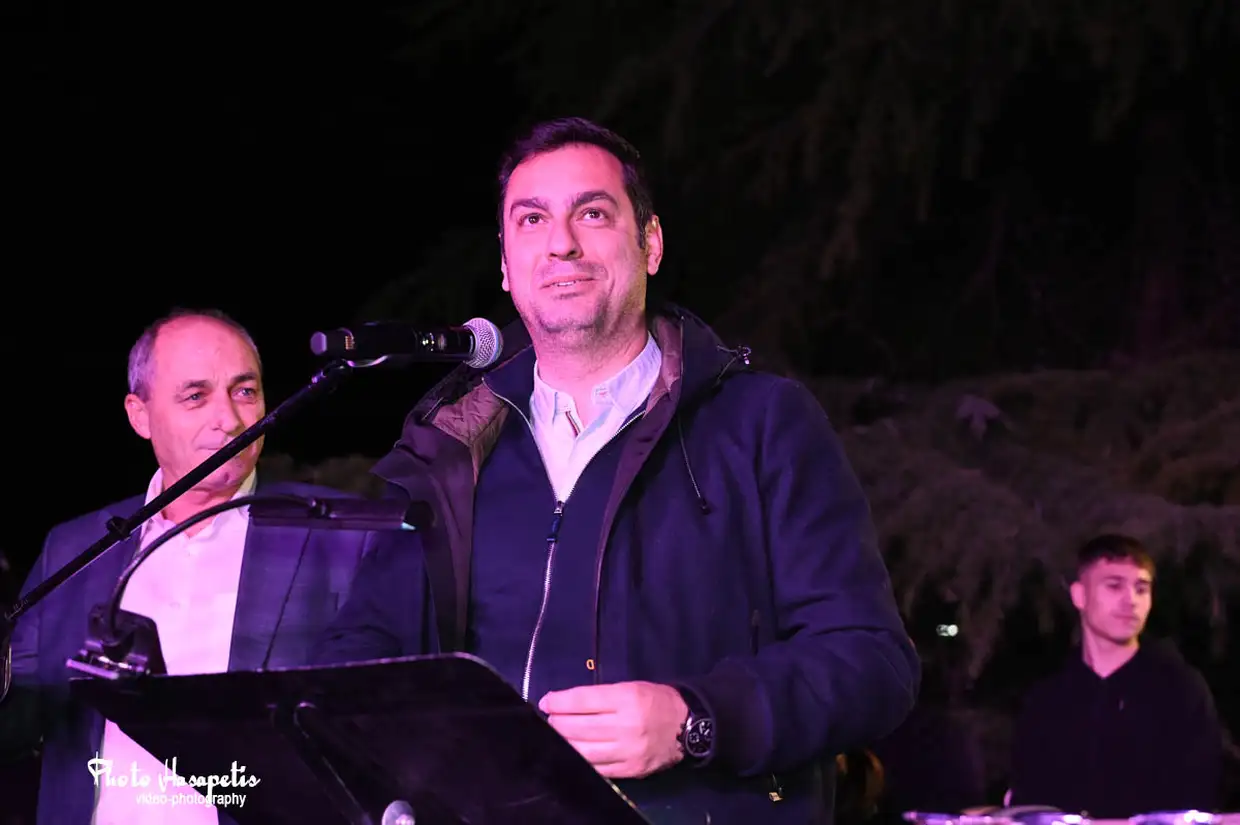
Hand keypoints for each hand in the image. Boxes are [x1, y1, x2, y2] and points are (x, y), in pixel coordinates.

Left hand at [539, 681, 688, 778]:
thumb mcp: (631, 687)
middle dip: (557, 722)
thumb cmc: (656, 701)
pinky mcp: (630, 770)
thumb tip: (566, 704)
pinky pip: (597, 768)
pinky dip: (580, 760)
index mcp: (627, 698)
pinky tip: (573, 752)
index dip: (560, 702)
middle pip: (579, 726)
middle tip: (549, 719)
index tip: (546, 702)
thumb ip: (601, 696)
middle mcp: (626, 725)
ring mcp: (627, 751)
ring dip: (564, 742)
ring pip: (583, 750)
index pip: (583, 700)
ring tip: (557, 735)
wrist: (688, 726)